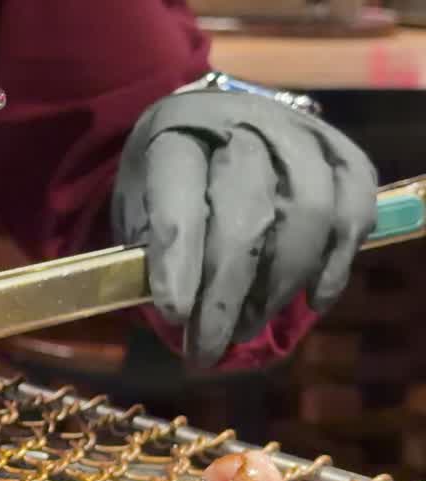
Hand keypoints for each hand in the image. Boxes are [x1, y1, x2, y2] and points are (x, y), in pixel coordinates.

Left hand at [112, 91, 377, 367]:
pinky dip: (336, 264)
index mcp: (176, 133)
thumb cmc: (168, 178)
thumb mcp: (137, 204)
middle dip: (228, 293)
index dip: (179, 259)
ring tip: (249, 327)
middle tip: (209, 346)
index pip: (179, 196)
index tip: (175, 314)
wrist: (214, 123)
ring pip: (309, 212)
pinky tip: (311, 301)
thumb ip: (149, 251)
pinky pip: (355, 210)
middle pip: (248, 212)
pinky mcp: (343, 152)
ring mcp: (299, 135)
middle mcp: (242, 125)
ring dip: (281, 284)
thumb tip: (176, 318)